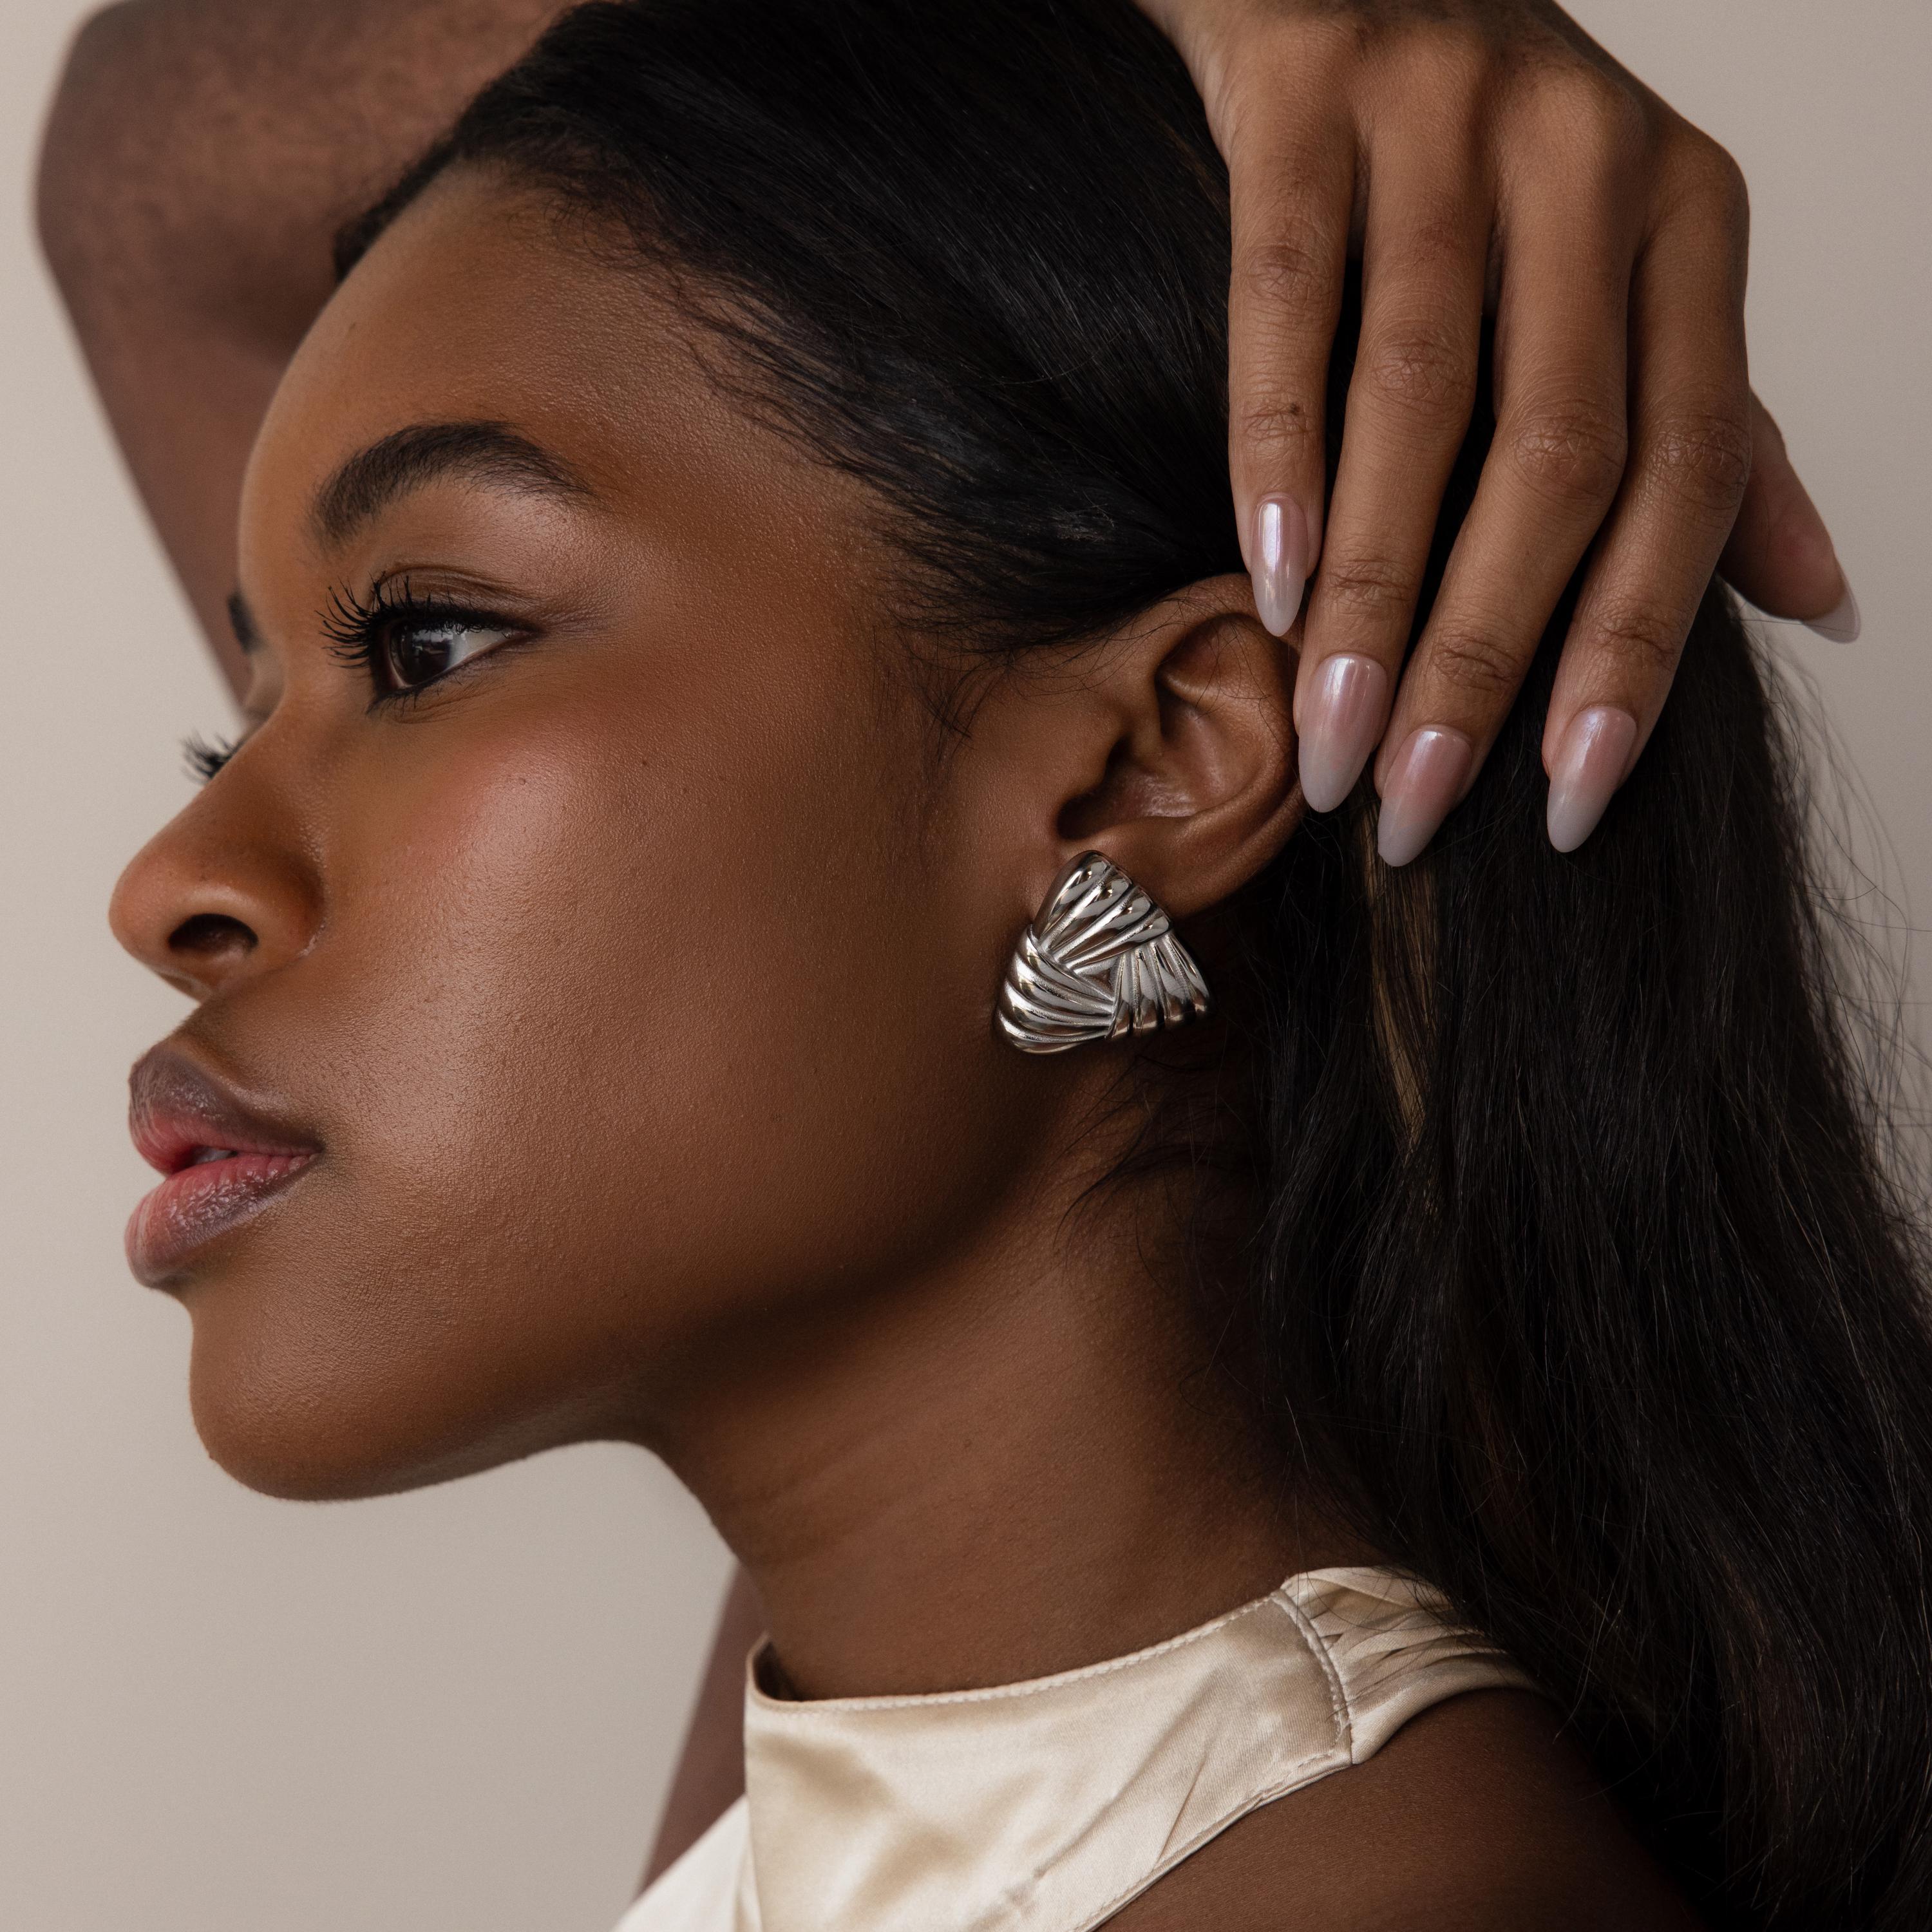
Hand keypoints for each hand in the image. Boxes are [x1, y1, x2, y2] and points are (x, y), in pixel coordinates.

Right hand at [1138, 0, 1856, 860]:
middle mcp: (1594, 163)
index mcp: (1689, 224)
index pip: (1692, 469)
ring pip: (1421, 402)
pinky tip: (1264, 585)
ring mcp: (1450, 120)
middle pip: (1558, 457)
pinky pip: (1292, 307)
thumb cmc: (1484, 156)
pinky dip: (1277, 457)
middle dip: (1487, 656)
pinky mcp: (1310, 100)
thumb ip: (1717, 433)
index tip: (1567, 802)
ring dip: (1376, 596)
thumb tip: (1820, 603)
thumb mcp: (1634, 278)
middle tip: (1418, 802)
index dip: (1637, 652)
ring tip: (1330, 737)